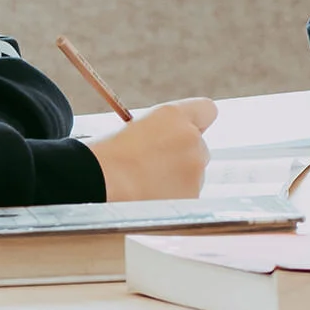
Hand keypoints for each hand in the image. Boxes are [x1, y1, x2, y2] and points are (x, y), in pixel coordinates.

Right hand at [85, 98, 216, 201]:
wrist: (101, 185)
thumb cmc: (106, 156)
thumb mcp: (133, 129)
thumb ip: (161, 131)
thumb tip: (168, 142)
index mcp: (174, 116)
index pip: (207, 110)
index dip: (196, 122)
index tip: (184, 134)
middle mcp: (191, 139)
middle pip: (199, 147)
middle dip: (184, 156)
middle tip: (155, 167)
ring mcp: (196, 169)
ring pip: (194, 175)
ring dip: (178, 180)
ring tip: (145, 185)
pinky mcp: (193, 196)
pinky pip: (188, 196)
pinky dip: (174, 199)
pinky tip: (150, 199)